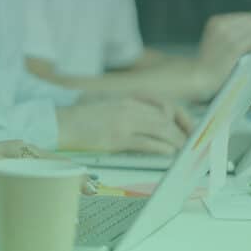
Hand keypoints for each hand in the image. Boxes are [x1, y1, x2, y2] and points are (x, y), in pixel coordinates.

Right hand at [57, 96, 192, 154]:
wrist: (59, 122)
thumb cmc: (80, 117)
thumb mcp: (107, 104)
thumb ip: (129, 109)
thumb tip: (153, 120)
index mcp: (125, 97)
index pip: (162, 104)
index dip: (179, 115)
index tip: (188, 126)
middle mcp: (127, 106)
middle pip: (165, 116)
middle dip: (182, 129)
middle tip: (191, 141)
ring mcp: (123, 121)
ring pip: (160, 128)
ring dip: (176, 140)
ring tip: (184, 149)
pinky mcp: (117, 138)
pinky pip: (146, 142)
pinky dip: (161, 147)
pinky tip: (168, 152)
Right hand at [192, 12, 250, 98]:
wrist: (199, 75)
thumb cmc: (209, 61)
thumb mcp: (215, 38)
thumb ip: (231, 31)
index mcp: (216, 20)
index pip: (248, 17)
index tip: (248, 42)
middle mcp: (222, 24)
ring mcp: (228, 35)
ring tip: (249, 52)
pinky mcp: (234, 46)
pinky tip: (250, 55)